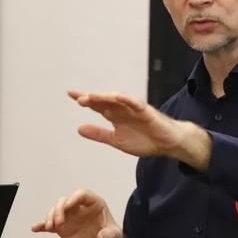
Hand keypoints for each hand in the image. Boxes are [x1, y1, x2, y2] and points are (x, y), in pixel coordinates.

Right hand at [31, 189, 124, 237]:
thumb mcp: (115, 236)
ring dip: (50, 217)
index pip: (82, 194)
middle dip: (59, 210)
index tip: (69, 206)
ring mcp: (70, 217)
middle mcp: (79, 208)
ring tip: (50, 227)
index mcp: (94, 204)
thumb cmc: (112, 237)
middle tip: (59, 223)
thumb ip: (110, 235)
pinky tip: (35, 228)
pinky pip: (50, 224)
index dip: (74, 198)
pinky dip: (42, 225)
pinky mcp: (62, 228)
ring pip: (55, 211)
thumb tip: (101, 237)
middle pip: (65, 201)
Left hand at [68, 90, 211, 169]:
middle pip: (105, 101)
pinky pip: (136, 103)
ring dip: (105, 98)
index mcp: (115, 116)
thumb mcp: (116, 140)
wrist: (167, 144)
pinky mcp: (146, 112)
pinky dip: (127, 100)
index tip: (70, 94)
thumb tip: (79, 128)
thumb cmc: (145, 140)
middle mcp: (123, 109)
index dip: (85, 100)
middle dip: (92, 99)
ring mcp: (134, 109)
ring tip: (92, 97)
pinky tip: (117, 97)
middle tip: (78, 98)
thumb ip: (99, 134)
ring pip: (117, 100)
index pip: (97, 105)